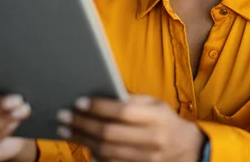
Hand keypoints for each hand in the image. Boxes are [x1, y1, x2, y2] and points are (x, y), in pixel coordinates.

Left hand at [56, 95, 205, 161]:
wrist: (185, 149)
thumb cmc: (165, 121)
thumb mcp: (155, 105)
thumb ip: (132, 100)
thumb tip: (101, 94)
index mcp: (157, 118)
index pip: (123, 112)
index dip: (99, 107)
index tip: (79, 102)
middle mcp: (152, 139)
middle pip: (110, 134)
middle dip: (82, 124)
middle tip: (63, 115)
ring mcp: (146, 159)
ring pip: (105, 151)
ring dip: (81, 139)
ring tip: (65, 129)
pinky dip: (92, 152)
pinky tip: (80, 141)